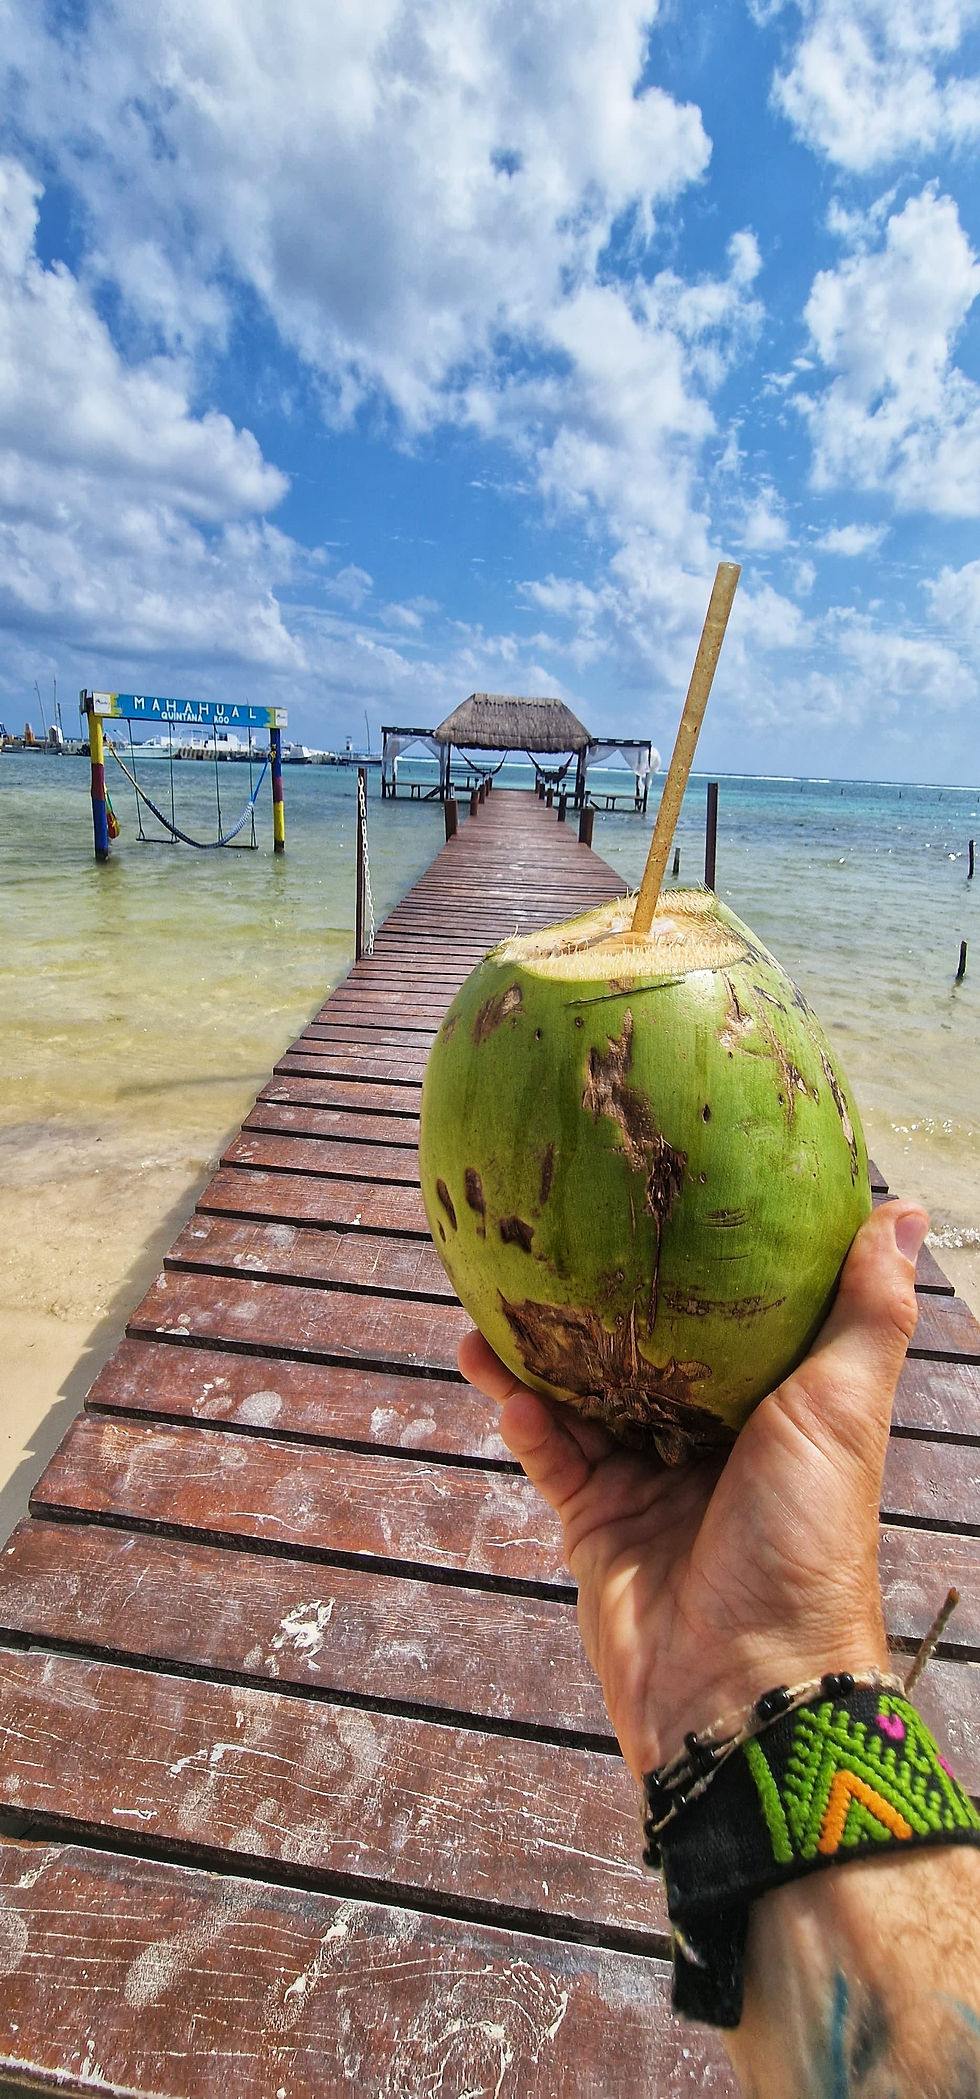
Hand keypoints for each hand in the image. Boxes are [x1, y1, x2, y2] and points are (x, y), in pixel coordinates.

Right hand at [458, 1201, 927, 1780]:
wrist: (743, 1684)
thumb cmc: (807, 1541)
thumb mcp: (844, 1409)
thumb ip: (866, 1312)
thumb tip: (905, 1209)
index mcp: (775, 1413)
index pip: (732, 1324)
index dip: (702, 1269)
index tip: (666, 1200)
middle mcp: (709, 1443)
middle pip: (645, 1356)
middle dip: (602, 1305)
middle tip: (555, 1236)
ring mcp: (649, 1484)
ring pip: (583, 1398)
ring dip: (539, 1354)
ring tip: (494, 1298)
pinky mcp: (597, 1524)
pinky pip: (551, 1457)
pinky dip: (525, 1420)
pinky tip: (502, 1383)